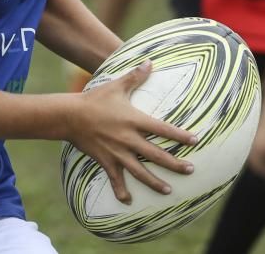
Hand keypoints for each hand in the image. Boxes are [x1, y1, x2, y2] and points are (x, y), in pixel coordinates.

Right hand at [67, 61, 197, 204]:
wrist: (69, 115)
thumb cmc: (95, 99)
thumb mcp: (117, 86)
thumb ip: (135, 76)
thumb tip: (150, 62)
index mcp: (134, 120)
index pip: (162, 129)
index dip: (180, 135)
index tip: (195, 140)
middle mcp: (128, 139)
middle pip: (156, 155)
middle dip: (174, 164)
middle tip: (190, 170)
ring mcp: (117, 152)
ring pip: (140, 171)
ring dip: (154, 182)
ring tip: (168, 190)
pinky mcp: (105, 161)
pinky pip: (115, 179)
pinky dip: (121, 191)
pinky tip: (128, 201)